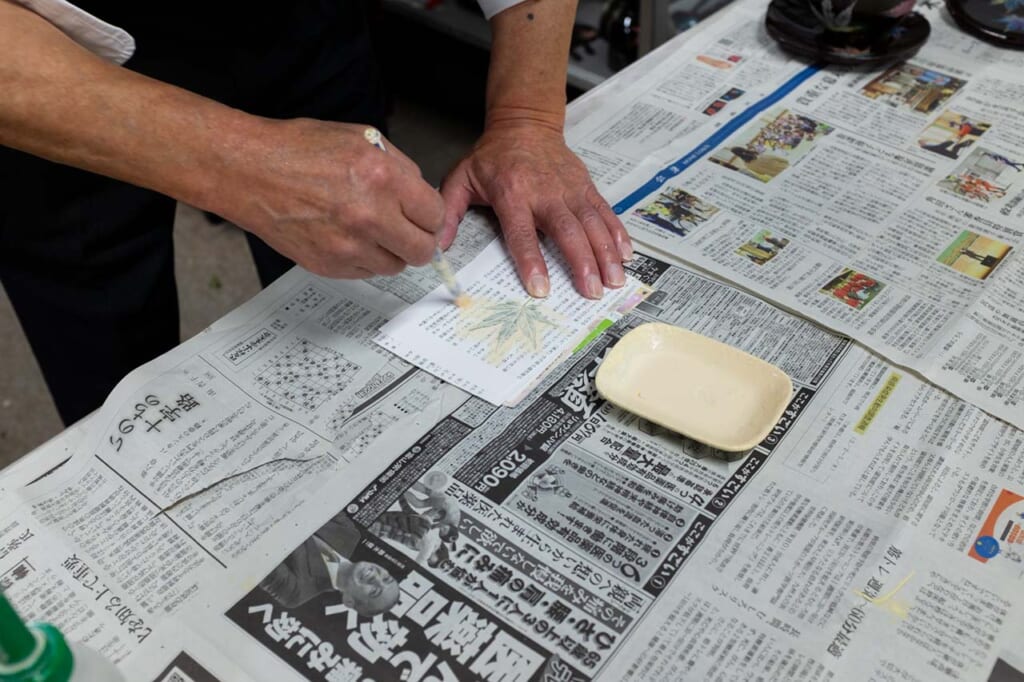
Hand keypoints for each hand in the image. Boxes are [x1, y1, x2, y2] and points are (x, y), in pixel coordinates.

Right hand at [214, 118, 444, 278]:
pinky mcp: (329, 266)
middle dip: (417, 239)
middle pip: (421, 250)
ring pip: (395, 266)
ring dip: (389, 251)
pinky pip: (366, 273)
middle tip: (404, 228)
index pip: (435, 215)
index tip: (422, 215)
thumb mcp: (361, 139)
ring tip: (369, 229)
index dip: (429, 215)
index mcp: (383, 178)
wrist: (249, 172)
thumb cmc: (297, 151)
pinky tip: (346, 236)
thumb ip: (399, 168)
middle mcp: (369, 216)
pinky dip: (363, 259)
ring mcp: (348, 246)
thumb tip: (421, 196)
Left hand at [439, 122, 632, 298]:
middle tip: (592, 291)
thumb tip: (438, 246)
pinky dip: (617, 233)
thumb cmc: (492, 156)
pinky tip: (626, 254)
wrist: (524, 123)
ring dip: (605, 253)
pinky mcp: (586, 186)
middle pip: (567, 231)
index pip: (522, 233)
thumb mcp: (461, 177)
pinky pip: (604, 211)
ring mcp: (569, 189)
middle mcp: (545, 192)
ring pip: (591, 223)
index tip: (540, 288)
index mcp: (512, 194)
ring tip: (614, 281)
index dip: (531, 261)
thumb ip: (449, 211)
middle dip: (582, 262)